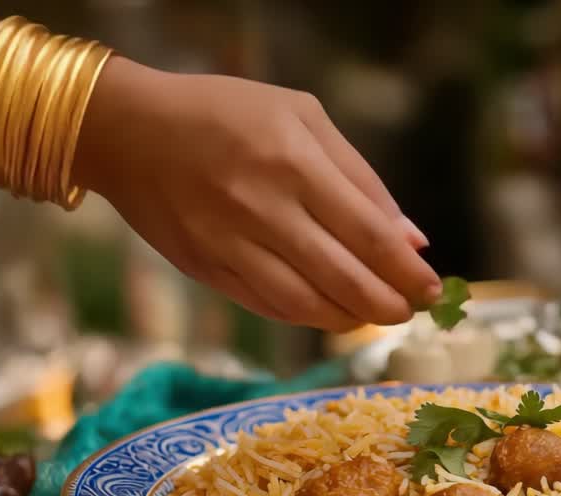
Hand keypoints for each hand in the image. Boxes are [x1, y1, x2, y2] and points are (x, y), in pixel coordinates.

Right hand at [77, 62, 440, 331]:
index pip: (369, 235)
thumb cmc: (224, 113)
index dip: (408, 272)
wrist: (128, 130)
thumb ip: (360, 177)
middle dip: (388, 304)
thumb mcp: (301, 115)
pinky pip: (267, 306)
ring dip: (349, 318)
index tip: (432, 288)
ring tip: (373, 315)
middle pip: (344, 278)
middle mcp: (263, 208)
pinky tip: (329, 312)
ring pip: (306, 304)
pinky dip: (306, 317)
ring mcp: (230, 244)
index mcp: (294, 162)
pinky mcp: (206, 268)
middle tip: (410, 311)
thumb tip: (410, 239)